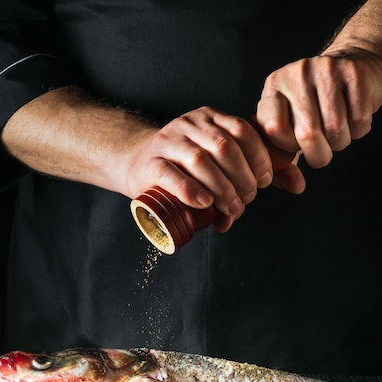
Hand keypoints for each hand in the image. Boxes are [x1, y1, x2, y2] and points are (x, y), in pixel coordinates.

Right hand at [127, 106, 281, 229]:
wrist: (136, 162)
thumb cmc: (185, 165)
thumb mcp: (219, 159)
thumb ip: (255, 169)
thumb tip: (299, 185)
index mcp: (210, 119)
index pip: (243, 131)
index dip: (259, 158)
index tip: (265, 182)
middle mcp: (190, 125)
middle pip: (225, 148)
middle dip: (243, 178)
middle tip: (247, 200)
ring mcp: (168, 143)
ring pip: (201, 162)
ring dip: (222, 188)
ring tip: (232, 208)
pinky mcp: (150, 164)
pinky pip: (172, 175)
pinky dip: (191, 190)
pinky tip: (205, 203)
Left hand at [256, 50, 381, 168]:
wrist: (352, 63)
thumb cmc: (316, 106)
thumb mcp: (292, 128)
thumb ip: (285, 163)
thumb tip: (295, 187)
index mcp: (273, 89)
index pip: (274, 129)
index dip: (289, 147)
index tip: (296, 146)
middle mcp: (296, 75)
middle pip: (307, 133)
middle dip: (319, 154)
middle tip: (322, 150)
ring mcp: (325, 70)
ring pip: (335, 129)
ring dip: (340, 142)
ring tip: (337, 132)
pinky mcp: (353, 72)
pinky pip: (359, 119)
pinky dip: (359, 130)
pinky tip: (353, 118)